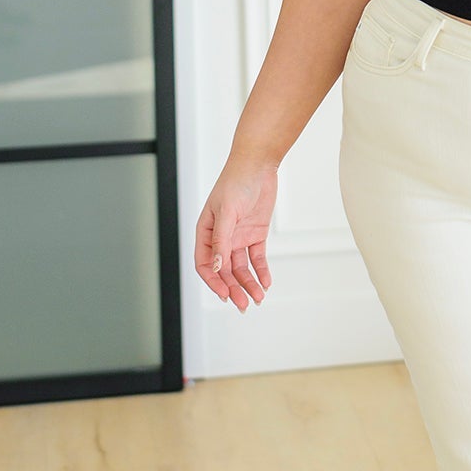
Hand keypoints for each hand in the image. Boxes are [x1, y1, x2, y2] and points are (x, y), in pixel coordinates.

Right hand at [194, 158, 277, 310]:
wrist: (258, 165)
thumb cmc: (236, 183)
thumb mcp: (227, 212)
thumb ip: (221, 241)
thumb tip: (215, 267)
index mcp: (206, 233)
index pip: (205, 264)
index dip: (214, 281)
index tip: (226, 294)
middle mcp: (221, 238)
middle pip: (225, 271)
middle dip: (233, 288)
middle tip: (243, 305)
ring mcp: (238, 237)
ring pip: (241, 268)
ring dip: (249, 283)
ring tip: (258, 298)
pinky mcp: (256, 234)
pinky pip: (257, 258)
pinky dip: (261, 271)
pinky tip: (266, 282)